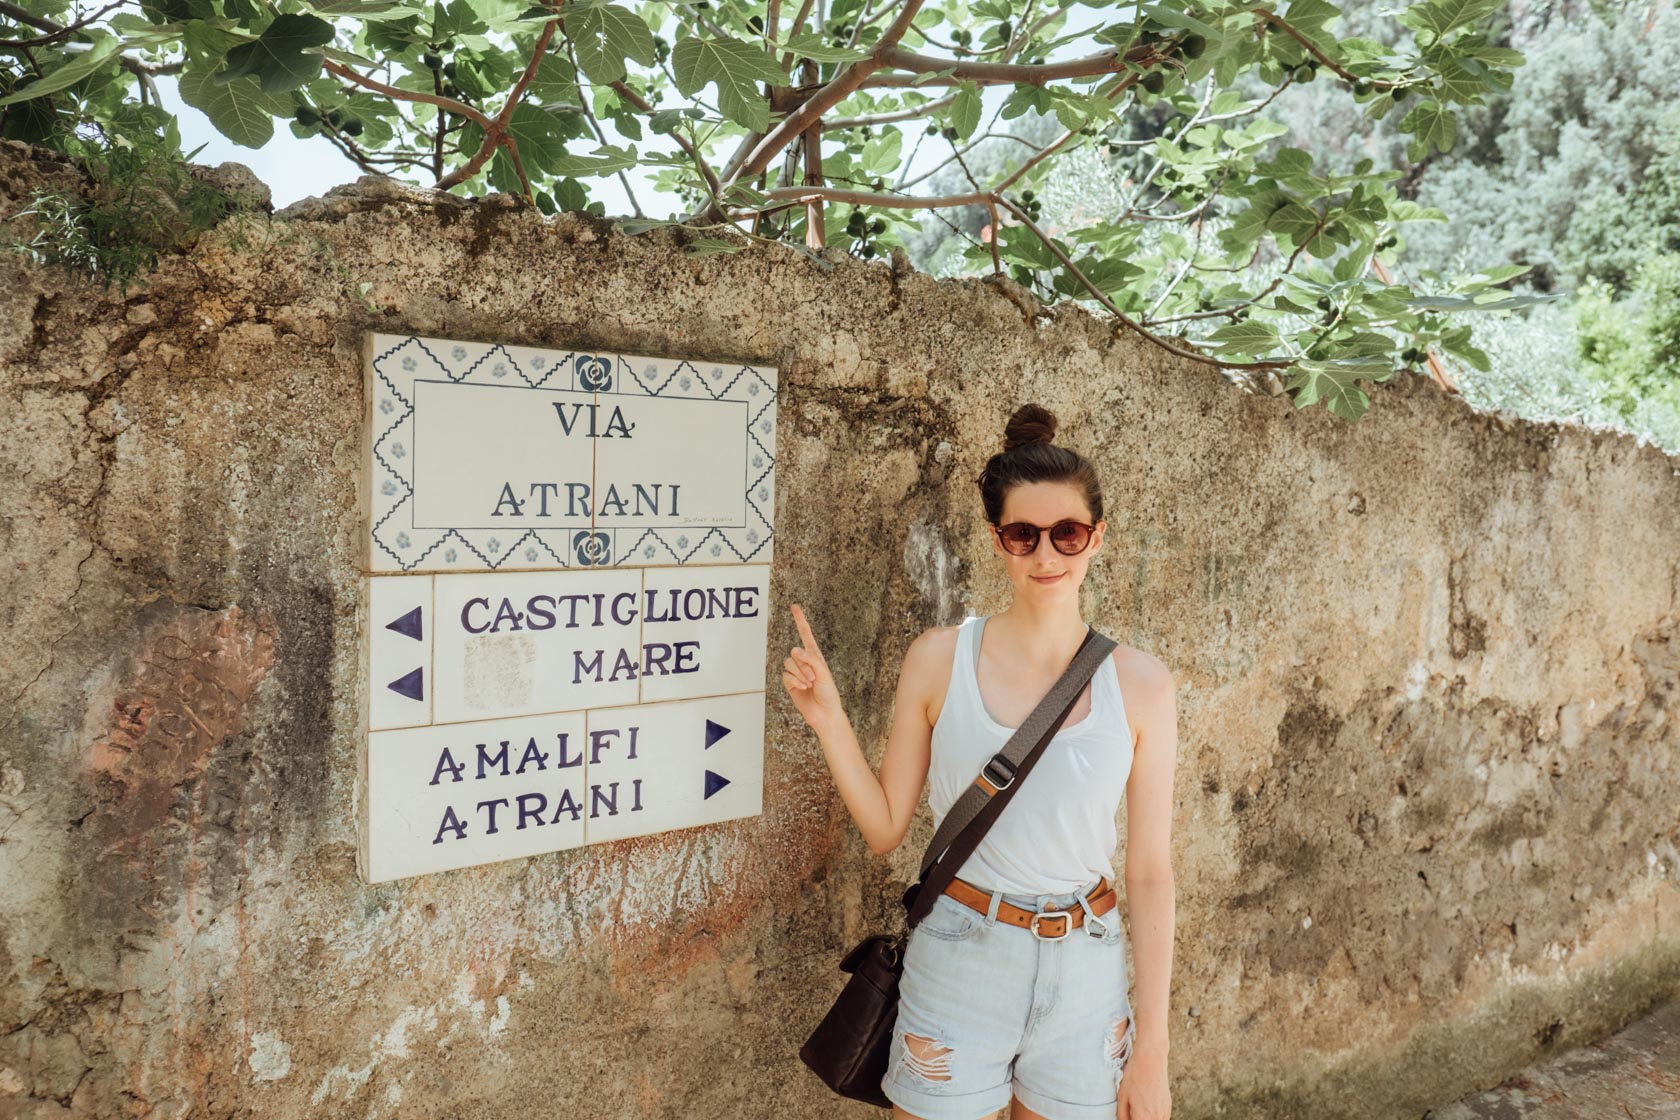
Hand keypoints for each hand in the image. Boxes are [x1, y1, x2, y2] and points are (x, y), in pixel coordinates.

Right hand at [782, 604, 843, 734]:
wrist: (824, 713)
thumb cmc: (829, 693)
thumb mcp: (824, 673)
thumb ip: (810, 660)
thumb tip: (794, 650)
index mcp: (815, 655)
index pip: (805, 634)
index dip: (800, 620)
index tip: (794, 606)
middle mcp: (804, 661)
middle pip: (795, 653)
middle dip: (804, 666)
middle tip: (814, 678)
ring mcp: (795, 672)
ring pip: (789, 663)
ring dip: (800, 674)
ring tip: (810, 684)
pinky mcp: (789, 683)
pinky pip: (785, 675)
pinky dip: (794, 681)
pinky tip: (803, 688)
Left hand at [1117, 1042, 1169, 1119]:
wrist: (1151, 1059)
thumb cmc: (1135, 1075)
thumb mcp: (1122, 1096)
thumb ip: (1122, 1115)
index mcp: (1143, 1117)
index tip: (1128, 1116)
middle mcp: (1157, 1118)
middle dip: (1137, 1119)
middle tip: (1130, 1113)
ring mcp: (1165, 1113)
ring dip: (1145, 1119)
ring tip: (1136, 1110)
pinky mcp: (1168, 1107)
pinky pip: (1160, 1118)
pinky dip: (1152, 1117)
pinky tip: (1144, 1107)